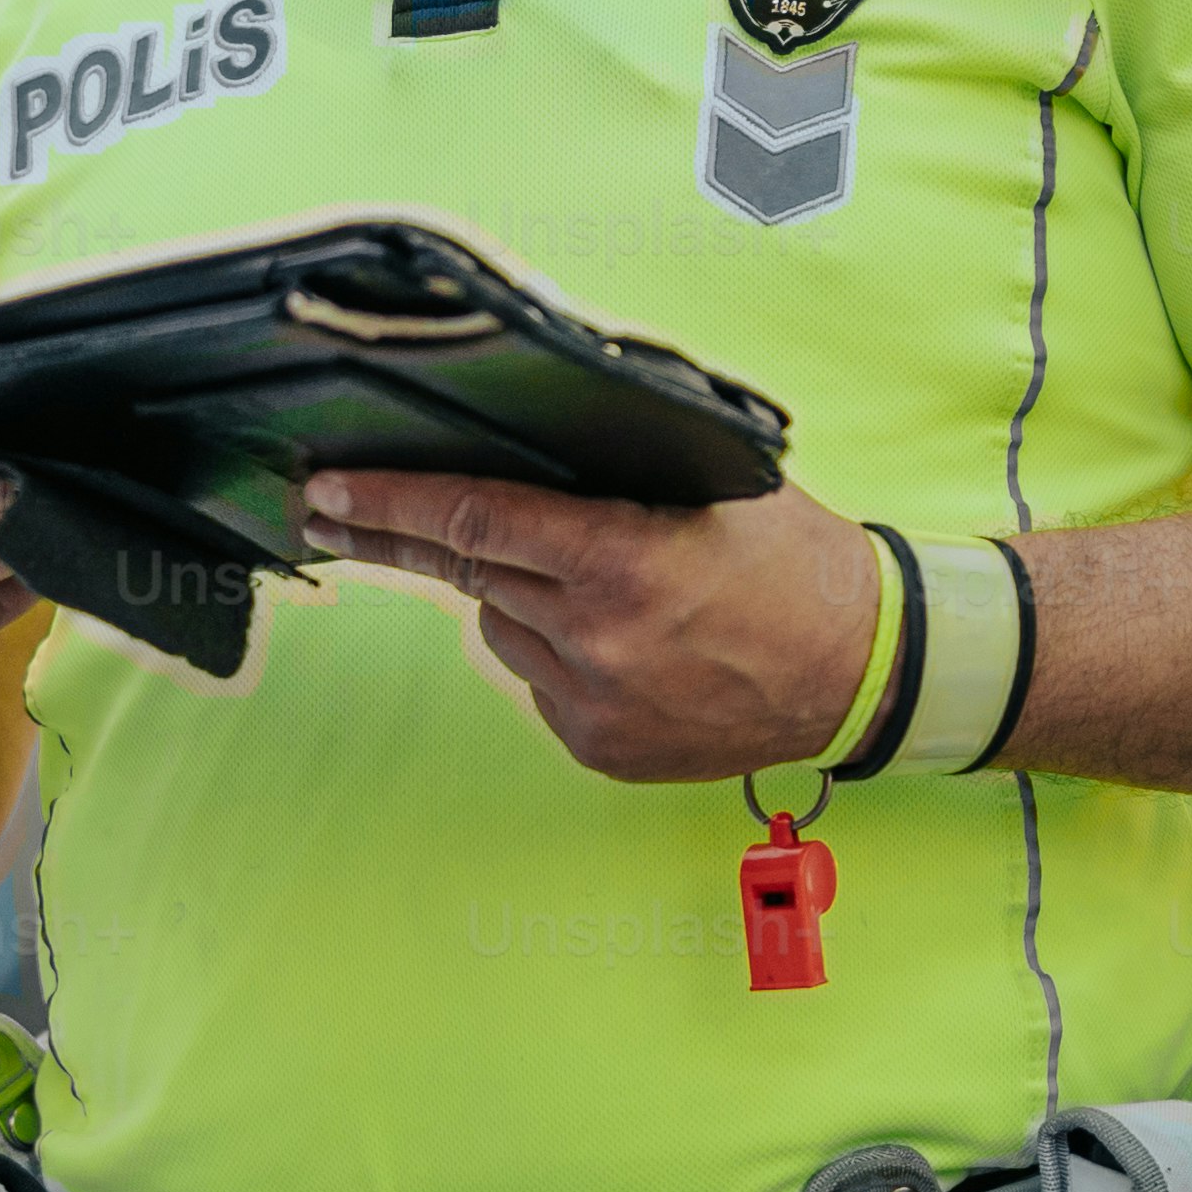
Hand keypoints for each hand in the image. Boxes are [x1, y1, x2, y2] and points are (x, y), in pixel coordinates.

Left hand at [292, 469, 879, 781]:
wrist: (863, 671)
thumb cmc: (798, 565)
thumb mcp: (713, 487)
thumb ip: (612, 475)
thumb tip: (512, 445)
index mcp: (622, 561)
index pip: (473, 521)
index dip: (387, 503)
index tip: (328, 490)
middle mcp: (597, 638)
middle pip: (468, 572)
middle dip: (397, 539)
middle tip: (334, 510)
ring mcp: (593, 703)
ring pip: (501, 627)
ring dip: (515, 594)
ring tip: (594, 582)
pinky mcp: (598, 746)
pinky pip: (538, 680)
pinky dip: (554, 649)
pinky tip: (619, 638)